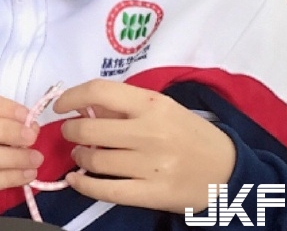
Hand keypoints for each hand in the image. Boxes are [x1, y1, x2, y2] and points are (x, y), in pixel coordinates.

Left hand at [53, 79, 235, 213]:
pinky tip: (75, 180)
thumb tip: (82, 107)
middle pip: (90, 129)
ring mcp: (152, 165)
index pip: (99, 91)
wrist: (227, 170)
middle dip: (71, 130)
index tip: (60, 105)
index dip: (72, 96)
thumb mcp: (160, 107)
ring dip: (79, 157)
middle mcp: (150, 132)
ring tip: (80, 154)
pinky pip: (108, 192)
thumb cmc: (186, 131)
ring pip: (96, 161)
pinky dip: (84, 186)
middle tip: (70, 133)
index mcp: (151, 104)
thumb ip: (123, 106)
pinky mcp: (154, 194)